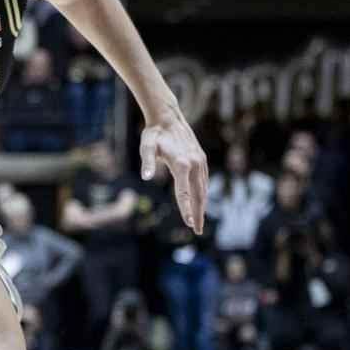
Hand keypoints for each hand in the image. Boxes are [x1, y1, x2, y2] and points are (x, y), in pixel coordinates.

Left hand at [139, 112, 207, 233]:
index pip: (184, 192)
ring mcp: (199, 162)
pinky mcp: (201, 159)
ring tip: (199, 221)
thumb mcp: (146, 146)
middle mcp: (194, 164)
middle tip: (197, 231)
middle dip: (198, 213)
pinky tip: (200, 202)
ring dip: (202, 206)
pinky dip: (203, 194)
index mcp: (181, 164)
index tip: (189, 223)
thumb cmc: (154, 134)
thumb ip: (147, 162)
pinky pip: (203, 181)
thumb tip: (146, 178)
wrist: (168, 118)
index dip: (186, 209)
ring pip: (203, 188)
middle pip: (198, 194)